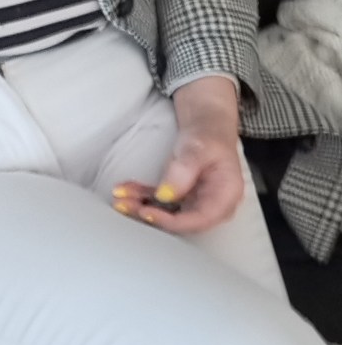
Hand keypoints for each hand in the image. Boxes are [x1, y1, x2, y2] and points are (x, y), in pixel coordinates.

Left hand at [112, 76, 243, 233]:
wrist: (206, 124)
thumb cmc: (209, 134)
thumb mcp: (198, 147)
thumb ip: (184, 170)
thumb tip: (166, 196)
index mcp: (226, 195)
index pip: (200, 219)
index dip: (172, 221)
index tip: (147, 212)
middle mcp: (212, 204)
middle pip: (180, 220)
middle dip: (150, 214)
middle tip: (124, 205)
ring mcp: (195, 201)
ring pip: (165, 211)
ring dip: (140, 205)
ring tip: (118, 198)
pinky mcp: (180, 195)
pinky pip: (158, 200)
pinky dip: (140, 195)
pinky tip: (123, 189)